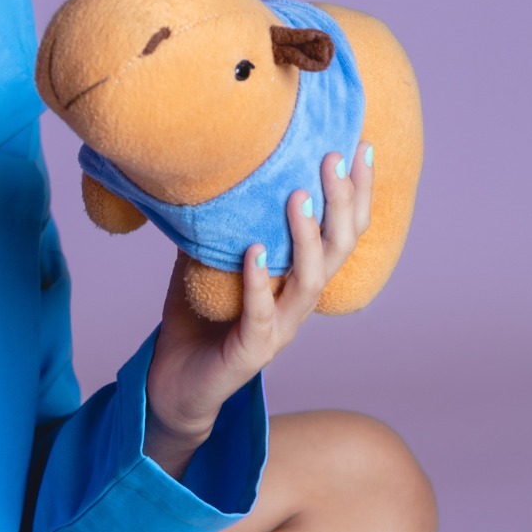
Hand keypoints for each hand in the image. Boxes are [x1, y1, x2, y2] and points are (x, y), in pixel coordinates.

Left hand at [142, 143, 373, 474]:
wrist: (173, 385)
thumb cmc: (196, 320)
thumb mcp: (204, 260)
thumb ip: (215, 222)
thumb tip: (206, 167)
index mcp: (294, 280)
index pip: (339, 232)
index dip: (354, 194)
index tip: (358, 146)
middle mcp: (296, 304)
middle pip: (338, 251)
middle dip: (341, 203)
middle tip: (334, 158)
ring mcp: (278, 330)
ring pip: (308, 283)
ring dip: (306, 238)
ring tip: (297, 197)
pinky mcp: (250, 353)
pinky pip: (261, 316)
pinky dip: (257, 281)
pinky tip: (252, 251)